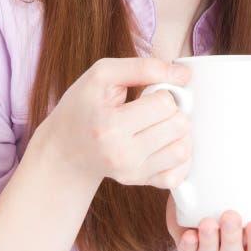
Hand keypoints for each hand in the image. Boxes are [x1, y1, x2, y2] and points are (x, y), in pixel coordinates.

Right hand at [34, 56, 193, 186]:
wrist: (65, 147)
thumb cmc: (84, 106)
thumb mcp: (103, 75)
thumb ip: (144, 67)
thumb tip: (185, 75)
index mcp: (110, 126)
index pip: (165, 104)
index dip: (162, 92)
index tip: (149, 93)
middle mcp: (122, 155)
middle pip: (179, 126)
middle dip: (173, 111)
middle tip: (156, 109)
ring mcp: (131, 173)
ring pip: (183, 150)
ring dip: (179, 133)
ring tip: (162, 125)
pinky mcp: (139, 183)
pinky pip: (177, 176)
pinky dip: (177, 158)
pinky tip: (164, 144)